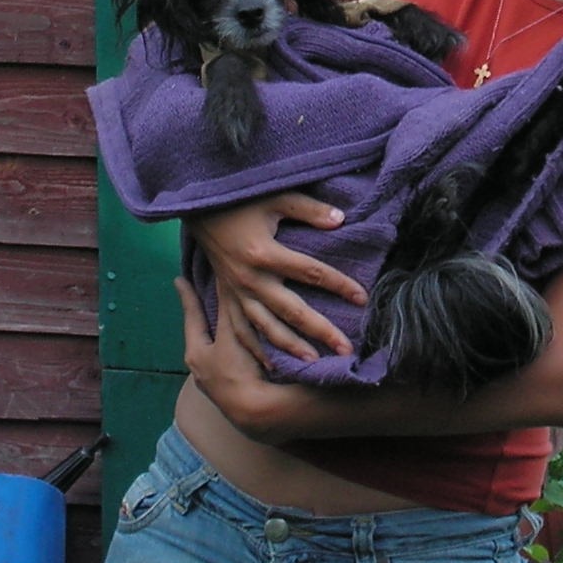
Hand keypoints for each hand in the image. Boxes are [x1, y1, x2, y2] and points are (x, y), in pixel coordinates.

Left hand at [179, 277, 303, 442]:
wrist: (258, 413)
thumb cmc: (239, 370)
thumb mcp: (231, 333)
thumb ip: (228, 306)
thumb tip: (224, 277)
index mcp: (196, 354)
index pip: (192, 317)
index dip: (188, 296)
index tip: (179, 279)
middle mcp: (202, 371)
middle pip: (201, 336)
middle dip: (204, 318)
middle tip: (203, 298)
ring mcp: (218, 385)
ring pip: (218, 352)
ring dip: (222, 336)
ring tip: (228, 320)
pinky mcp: (236, 394)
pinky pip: (233, 364)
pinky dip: (237, 351)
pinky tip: (247, 347)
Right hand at [186, 192, 363, 361]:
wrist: (199, 210)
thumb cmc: (240, 202)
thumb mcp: (275, 197)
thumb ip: (308, 209)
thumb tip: (341, 219)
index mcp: (264, 254)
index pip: (312, 273)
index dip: (339, 285)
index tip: (363, 299)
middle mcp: (250, 279)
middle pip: (292, 311)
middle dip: (321, 331)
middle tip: (346, 350)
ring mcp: (236, 292)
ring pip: (266, 327)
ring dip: (291, 346)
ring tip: (314, 362)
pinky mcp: (227, 298)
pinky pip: (240, 330)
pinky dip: (256, 349)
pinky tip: (273, 365)